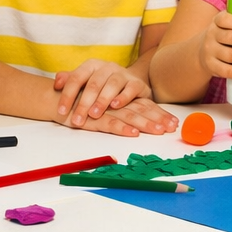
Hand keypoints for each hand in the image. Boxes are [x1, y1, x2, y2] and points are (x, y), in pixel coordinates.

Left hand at [53, 59, 151, 126]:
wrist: (130, 81)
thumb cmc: (102, 84)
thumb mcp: (85, 81)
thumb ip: (70, 80)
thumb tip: (56, 82)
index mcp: (92, 65)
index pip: (77, 78)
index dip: (67, 94)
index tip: (61, 111)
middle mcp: (108, 67)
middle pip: (94, 83)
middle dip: (84, 102)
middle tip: (77, 120)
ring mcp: (123, 74)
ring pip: (112, 84)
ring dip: (102, 100)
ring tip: (94, 114)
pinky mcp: (137, 83)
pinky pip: (130, 88)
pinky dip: (123, 97)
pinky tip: (115, 106)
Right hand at [61, 97, 177, 137]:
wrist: (57, 99)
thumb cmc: (84, 104)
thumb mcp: (106, 107)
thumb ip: (123, 110)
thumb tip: (141, 124)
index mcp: (122, 98)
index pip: (145, 105)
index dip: (160, 113)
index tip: (174, 122)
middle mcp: (117, 102)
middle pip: (142, 110)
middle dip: (158, 119)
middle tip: (172, 127)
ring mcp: (105, 109)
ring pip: (129, 116)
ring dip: (145, 124)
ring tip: (158, 131)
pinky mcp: (92, 118)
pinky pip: (109, 123)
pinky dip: (121, 128)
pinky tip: (132, 133)